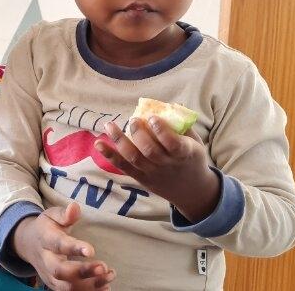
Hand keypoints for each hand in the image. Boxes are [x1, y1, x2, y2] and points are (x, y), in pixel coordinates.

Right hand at [12, 202, 115, 289]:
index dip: (73, 248)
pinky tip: (106, 287)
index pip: (58, 244)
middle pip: (60, 271)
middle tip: (103, 267)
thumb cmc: (47, 227)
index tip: (91, 250)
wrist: (29, 243)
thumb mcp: (52, 215)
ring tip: (109, 276)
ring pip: (66, 287)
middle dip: (82, 271)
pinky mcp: (55, 285)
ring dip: (89, 285)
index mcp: (45, 239)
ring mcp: (49, 276)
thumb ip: (64, 214)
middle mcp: (45, 260)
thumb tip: (74, 207)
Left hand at [95, 117, 219, 222]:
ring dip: (119, 140)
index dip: (161, 130)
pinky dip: (109, 155)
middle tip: (133, 120)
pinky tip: (98, 143)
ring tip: (109, 125)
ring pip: (133, 158)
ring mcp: (152, 172)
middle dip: (138, 133)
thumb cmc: (191, 158)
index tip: (152, 117)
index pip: (173, 144)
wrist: (191, 190)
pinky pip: (123, 166)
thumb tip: (171, 104)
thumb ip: (183, 125)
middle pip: (149, 151)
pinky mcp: (141, 178)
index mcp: (185, 154)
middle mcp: (167, 165)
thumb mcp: (195, 142)